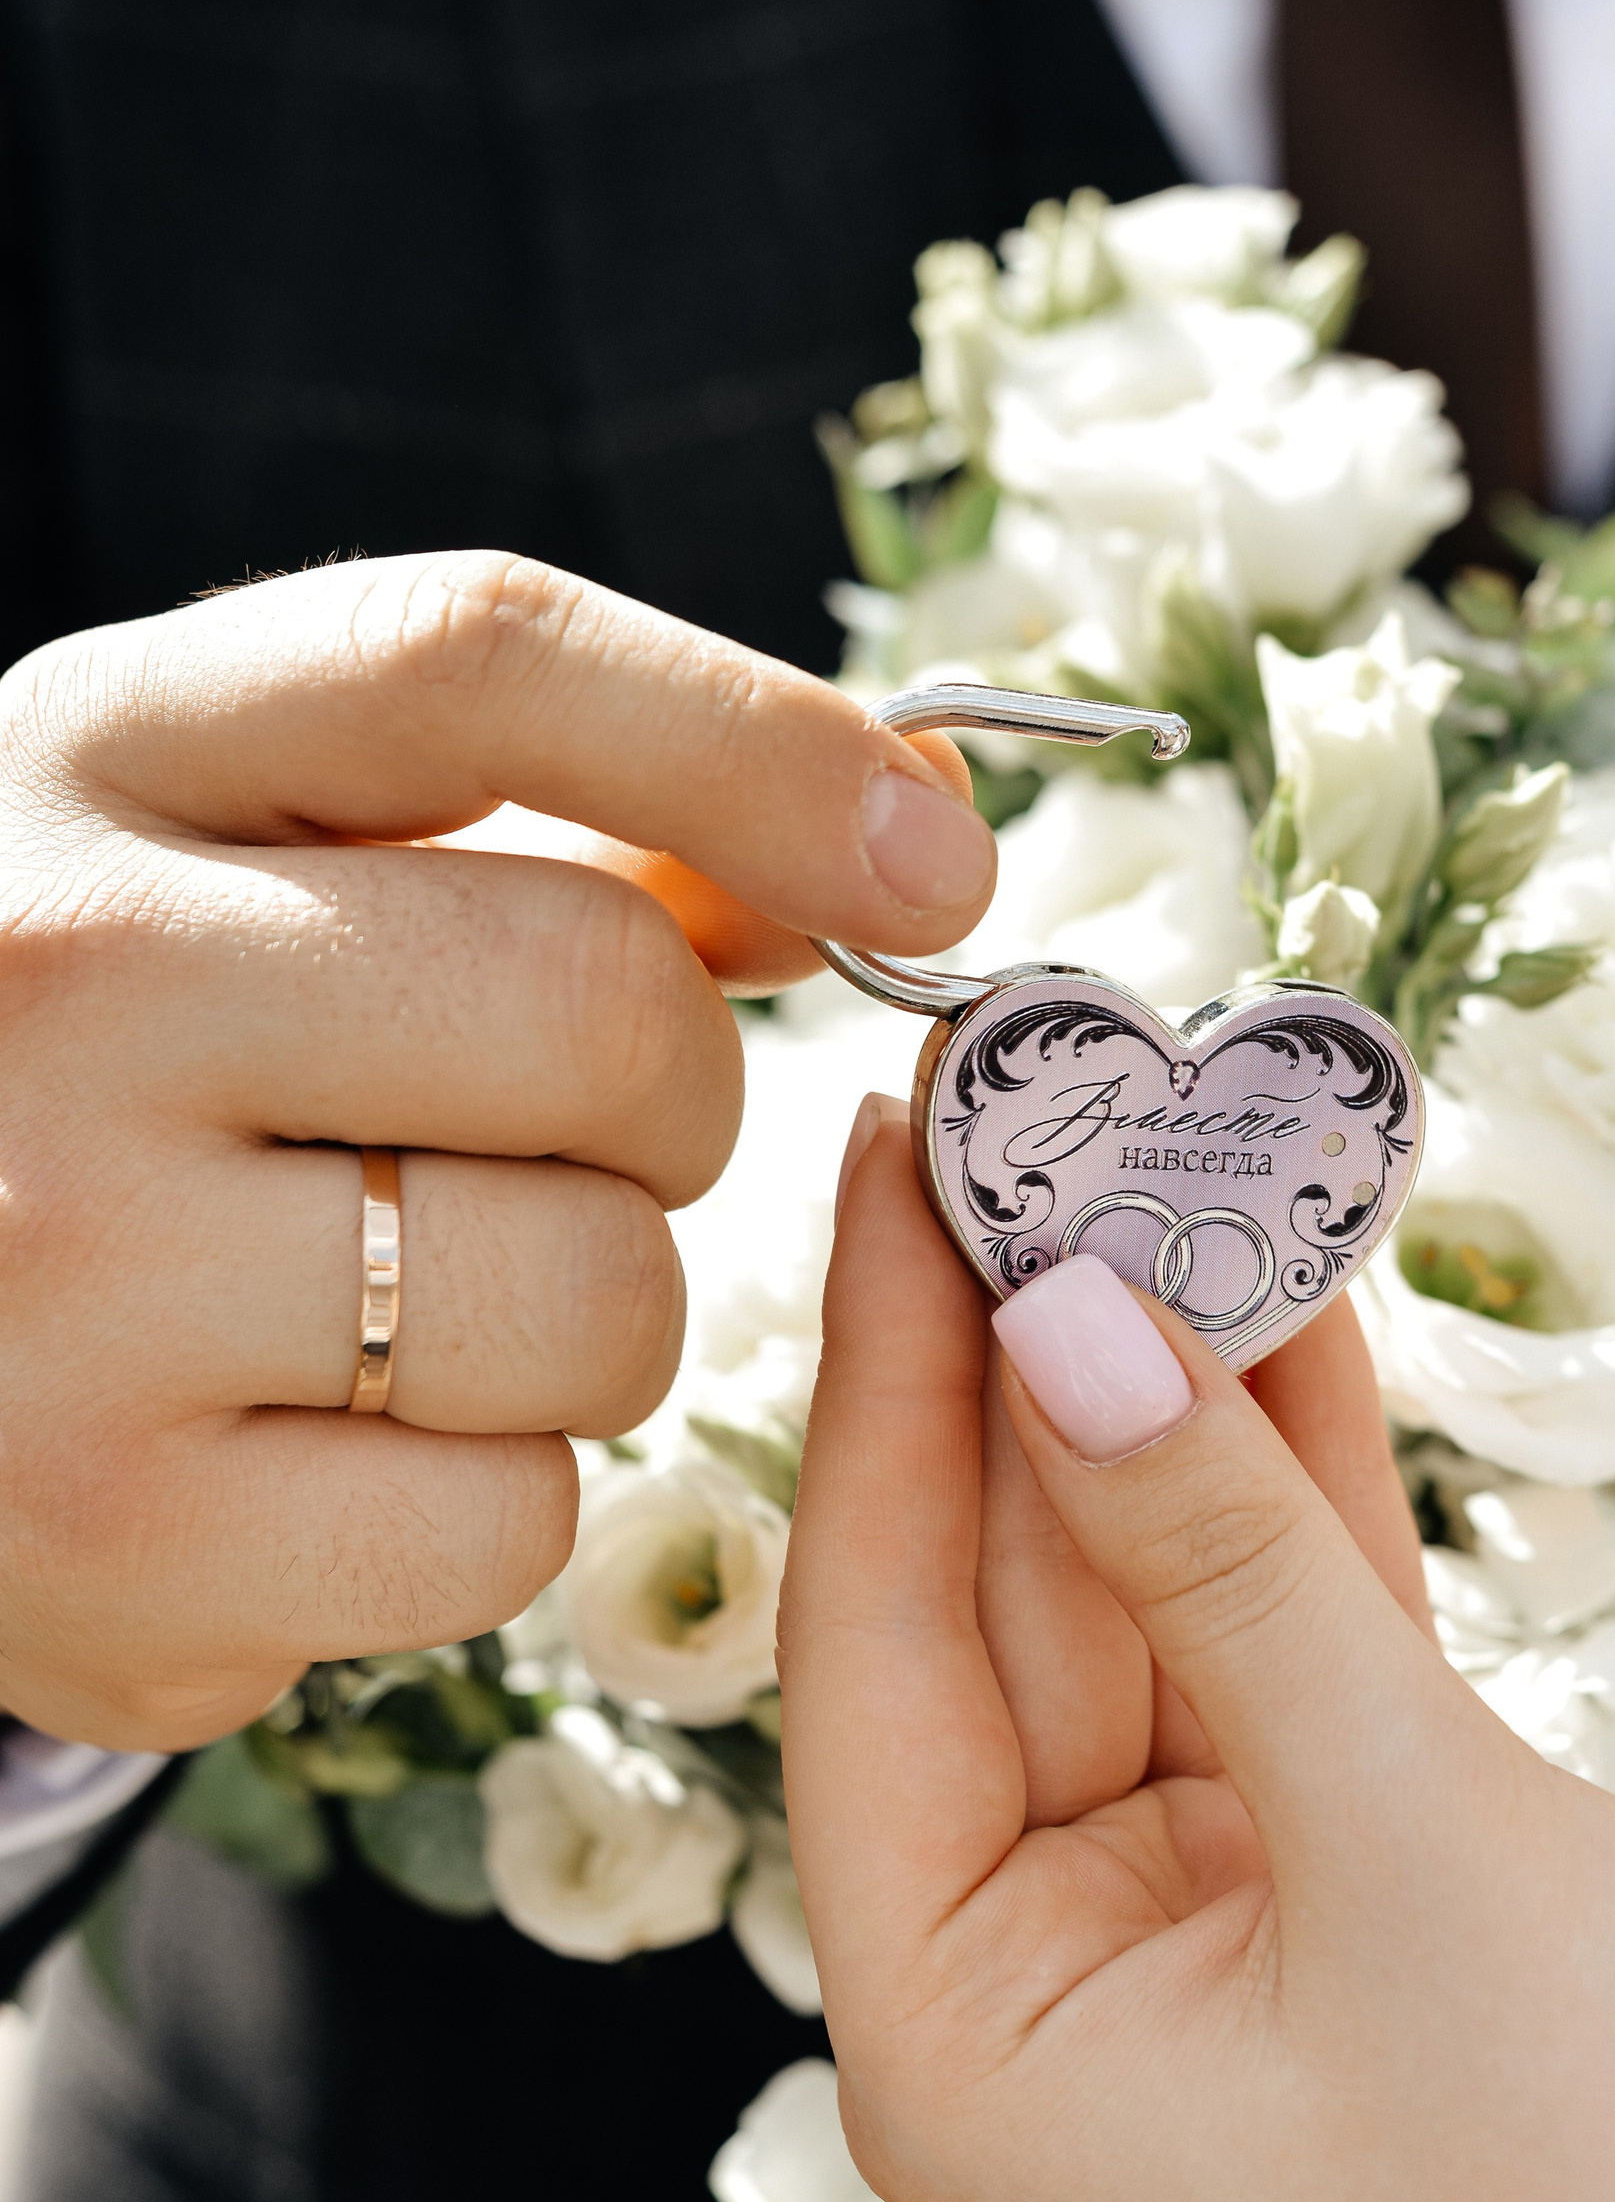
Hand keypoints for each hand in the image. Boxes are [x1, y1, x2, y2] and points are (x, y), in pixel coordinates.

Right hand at [0, 554, 992, 1747]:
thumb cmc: (108, 1075)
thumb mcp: (248, 872)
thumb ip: (554, 834)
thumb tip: (911, 841)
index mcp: (103, 753)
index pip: (477, 658)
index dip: (758, 742)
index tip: (941, 858)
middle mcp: (64, 982)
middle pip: (608, 1007)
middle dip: (674, 1097)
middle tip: (571, 1137)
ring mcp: (66, 1278)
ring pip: (600, 1297)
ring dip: (598, 1316)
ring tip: (427, 1300)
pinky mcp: (109, 1543)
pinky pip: (508, 1524)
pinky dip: (492, 1500)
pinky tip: (338, 1450)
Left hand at [780, 1113, 1614, 2201]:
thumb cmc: (1611, 2185)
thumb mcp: (1397, 1838)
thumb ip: (1221, 1565)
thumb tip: (1062, 1320)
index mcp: (957, 2029)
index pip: (874, 1642)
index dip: (884, 1381)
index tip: (887, 1161)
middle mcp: (1024, 1945)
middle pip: (998, 1576)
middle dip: (1035, 1334)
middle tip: (1031, 1101)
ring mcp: (1159, 1874)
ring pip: (1139, 1561)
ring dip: (1169, 1360)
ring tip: (1155, 1138)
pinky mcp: (1300, 1818)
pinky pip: (1262, 1596)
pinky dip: (1284, 1450)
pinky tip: (1273, 1269)